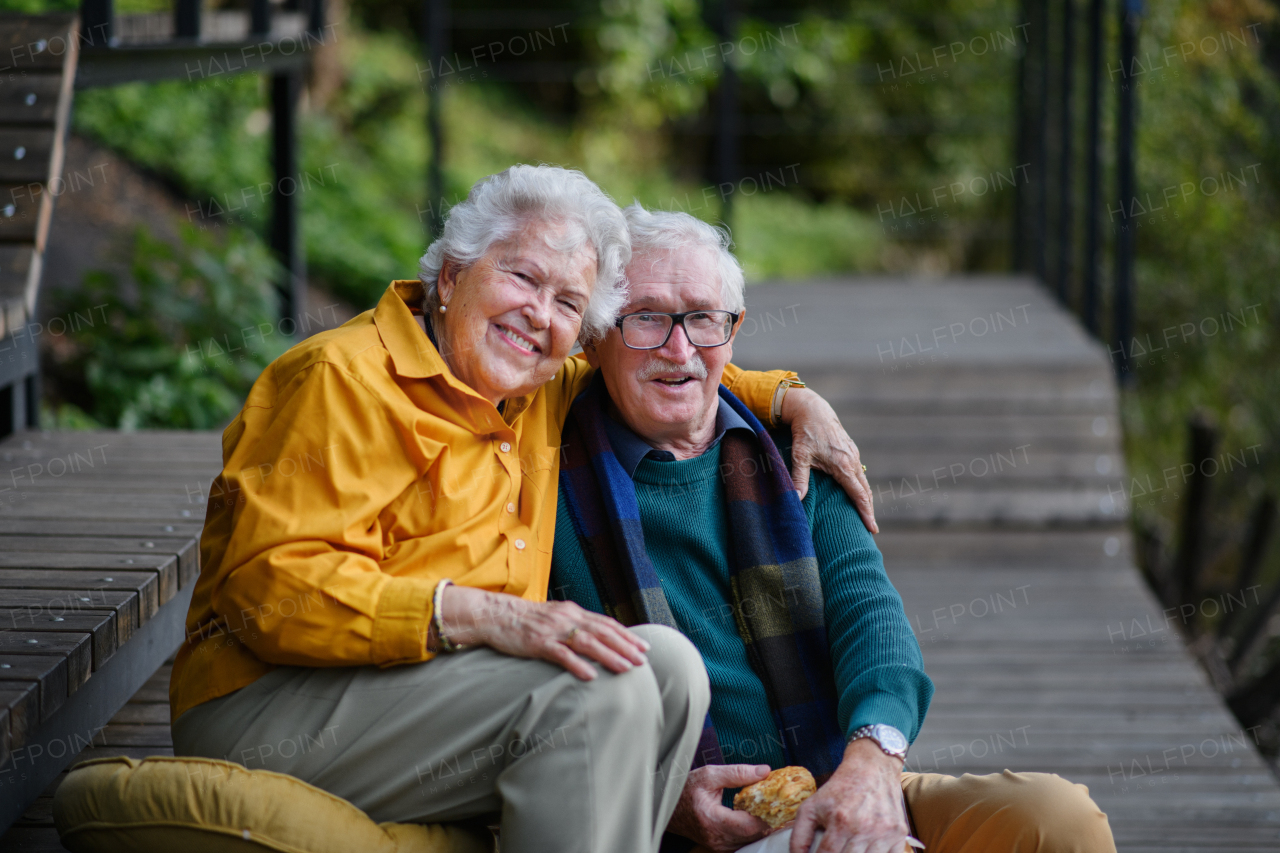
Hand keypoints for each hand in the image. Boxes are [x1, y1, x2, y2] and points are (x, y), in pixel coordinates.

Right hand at [437, 585, 648, 679]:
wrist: (494, 614)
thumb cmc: (525, 621)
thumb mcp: (554, 619)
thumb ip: (574, 627)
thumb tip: (596, 639)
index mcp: (573, 612)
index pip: (606, 623)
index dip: (626, 635)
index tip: (644, 647)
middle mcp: (567, 618)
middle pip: (602, 632)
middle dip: (625, 646)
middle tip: (643, 660)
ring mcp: (553, 630)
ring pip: (587, 642)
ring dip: (609, 655)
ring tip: (626, 668)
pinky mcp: (538, 642)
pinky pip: (561, 654)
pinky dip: (577, 664)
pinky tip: (590, 675)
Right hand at [668, 764, 773, 852]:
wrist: (668, 807)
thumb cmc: (686, 790)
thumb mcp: (709, 774)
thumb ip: (737, 773)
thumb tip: (764, 771)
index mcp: (712, 819)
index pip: (749, 825)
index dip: (767, 815)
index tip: (778, 801)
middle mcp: (716, 838)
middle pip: (753, 835)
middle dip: (769, 820)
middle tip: (780, 804)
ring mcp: (718, 846)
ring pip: (751, 841)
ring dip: (763, 827)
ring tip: (771, 809)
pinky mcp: (720, 848)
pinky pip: (744, 842)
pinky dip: (753, 831)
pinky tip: (758, 818)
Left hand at [780, 387, 877, 532]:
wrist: (812, 409)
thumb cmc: (805, 432)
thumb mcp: (800, 455)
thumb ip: (799, 478)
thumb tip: (795, 499)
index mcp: (843, 465)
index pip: (859, 495)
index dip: (866, 513)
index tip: (872, 528)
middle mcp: (852, 460)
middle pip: (865, 491)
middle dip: (869, 510)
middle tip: (871, 529)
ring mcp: (853, 454)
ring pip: (863, 481)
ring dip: (866, 498)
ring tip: (866, 515)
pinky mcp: (851, 450)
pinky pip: (859, 473)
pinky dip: (861, 486)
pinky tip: (858, 494)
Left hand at [790, 739, 905, 852]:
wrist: (872, 767)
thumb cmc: (840, 788)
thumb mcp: (812, 806)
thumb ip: (799, 835)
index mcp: (841, 821)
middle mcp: (864, 828)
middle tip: (835, 849)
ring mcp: (884, 832)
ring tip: (850, 846)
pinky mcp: (899, 834)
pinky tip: (867, 848)